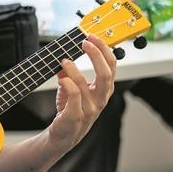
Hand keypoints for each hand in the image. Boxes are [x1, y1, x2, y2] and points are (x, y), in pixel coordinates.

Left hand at [48, 34, 116, 150]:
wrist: (63, 135)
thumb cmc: (70, 110)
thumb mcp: (72, 89)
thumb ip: (70, 74)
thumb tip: (64, 58)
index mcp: (104, 90)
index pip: (111, 66)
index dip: (104, 50)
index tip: (92, 36)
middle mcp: (100, 99)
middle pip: (106, 74)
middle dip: (97, 55)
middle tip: (85, 42)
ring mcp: (89, 109)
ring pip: (85, 84)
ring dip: (74, 69)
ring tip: (64, 60)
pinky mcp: (76, 116)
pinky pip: (74, 97)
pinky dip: (68, 84)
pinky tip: (61, 77)